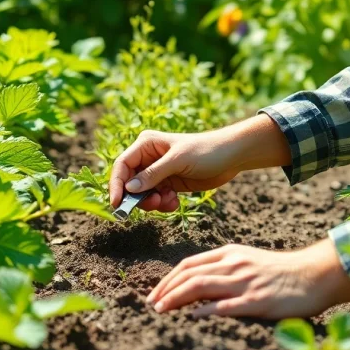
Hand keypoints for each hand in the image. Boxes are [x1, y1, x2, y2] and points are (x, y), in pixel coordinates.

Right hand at [109, 113, 291, 212]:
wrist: (232, 156)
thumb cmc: (205, 150)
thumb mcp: (178, 161)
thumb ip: (153, 174)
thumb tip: (130, 188)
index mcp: (146, 144)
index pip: (122, 165)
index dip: (117, 185)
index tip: (117, 204)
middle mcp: (149, 158)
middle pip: (130, 183)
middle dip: (139, 197)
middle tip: (154, 205)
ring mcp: (159, 172)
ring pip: (143, 194)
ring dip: (153, 203)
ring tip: (169, 202)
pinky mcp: (169, 183)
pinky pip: (157, 198)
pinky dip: (163, 204)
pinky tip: (175, 202)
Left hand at [144, 239, 349, 319]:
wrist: (314, 274)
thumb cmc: (281, 271)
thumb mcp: (248, 260)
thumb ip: (224, 268)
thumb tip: (197, 282)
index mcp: (230, 254)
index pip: (189, 264)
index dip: (168, 279)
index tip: (156, 293)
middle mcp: (234, 265)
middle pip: (190, 274)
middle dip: (166, 290)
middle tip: (151, 304)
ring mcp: (244, 282)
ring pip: (201, 286)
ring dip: (176, 298)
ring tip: (162, 310)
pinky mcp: (257, 300)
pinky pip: (225, 304)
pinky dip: (205, 309)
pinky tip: (192, 316)